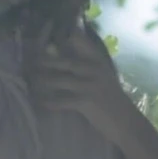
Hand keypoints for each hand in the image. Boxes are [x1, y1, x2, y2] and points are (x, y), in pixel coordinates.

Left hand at [28, 28, 135, 142]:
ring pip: (61, 80)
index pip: (82, 44)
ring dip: (44, 81)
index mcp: (100, 63)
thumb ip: (87, 66)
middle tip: (31, 62)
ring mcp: (91, 86)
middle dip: (47, 62)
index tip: (50, 35)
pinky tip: (39, 102)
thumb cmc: (112, 100)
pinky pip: (62, 101)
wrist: (126, 122)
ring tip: (31, 81)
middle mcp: (95, 71)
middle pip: (66, 62)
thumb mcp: (104, 77)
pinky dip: (49, 102)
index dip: (66, 38)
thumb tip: (62, 54)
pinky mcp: (86, 102)